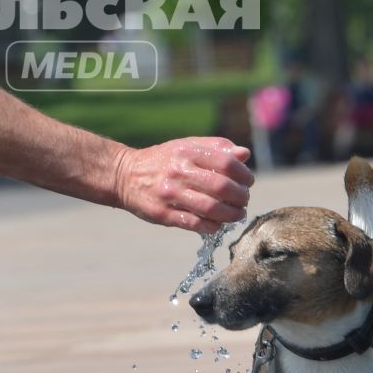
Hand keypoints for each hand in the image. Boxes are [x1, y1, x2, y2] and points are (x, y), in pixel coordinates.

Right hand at [113, 137, 253, 234]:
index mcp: (186, 152)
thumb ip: (215, 148)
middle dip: (240, 197)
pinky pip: (195, 224)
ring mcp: (170, 194)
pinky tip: (218, 224)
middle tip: (244, 200)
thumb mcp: (185, 146)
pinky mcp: (163, 214)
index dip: (243, 174)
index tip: (248, 181)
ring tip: (237, 214)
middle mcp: (178, 172)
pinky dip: (212, 226)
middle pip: (222, 187)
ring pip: (211, 208)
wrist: (124, 175)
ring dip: (231, 214)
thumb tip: (244, 154)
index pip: (226, 163)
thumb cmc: (162, 160)